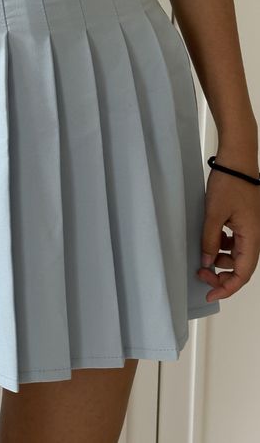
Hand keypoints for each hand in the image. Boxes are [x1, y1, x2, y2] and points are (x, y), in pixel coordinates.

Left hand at [197, 158, 259, 302]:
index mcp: (252, 238)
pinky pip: (234, 242)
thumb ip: (210, 240)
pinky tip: (210, 241)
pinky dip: (222, 247)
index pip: (242, 273)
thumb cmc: (230, 183)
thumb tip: (207, 262)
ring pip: (236, 255)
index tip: (210, 294)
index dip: (227, 288)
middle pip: (240, 267)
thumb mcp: (214, 213)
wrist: (237, 161)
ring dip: (220, 261)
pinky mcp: (244, 222)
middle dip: (221, 275)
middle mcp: (254, 236)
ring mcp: (250, 229)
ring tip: (202, 258)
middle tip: (200, 274)